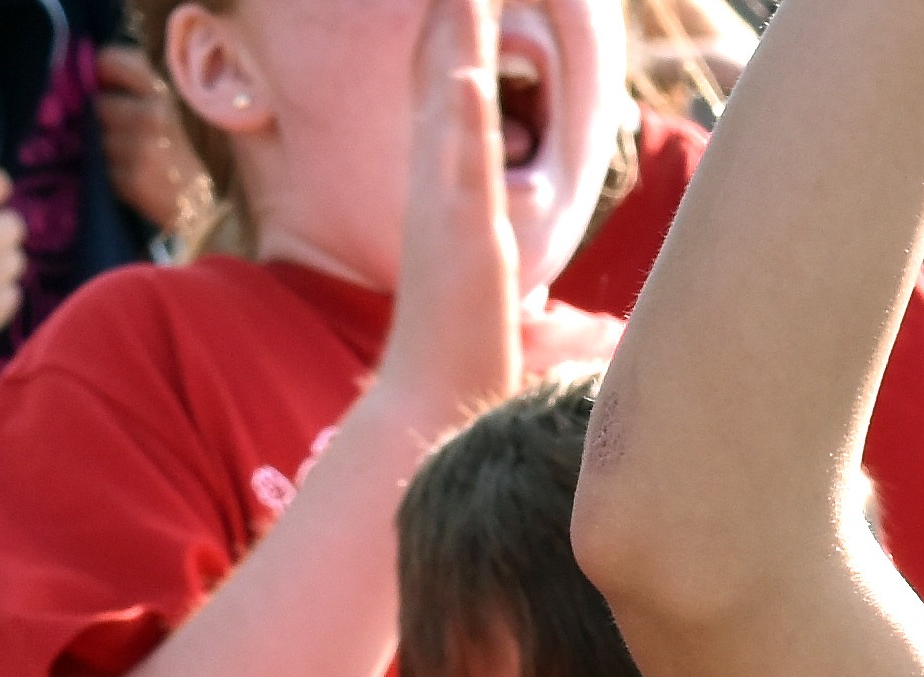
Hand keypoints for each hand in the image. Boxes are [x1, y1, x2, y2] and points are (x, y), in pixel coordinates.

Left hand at [96, 47, 210, 233]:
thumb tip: (101, 79)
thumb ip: (146, 85)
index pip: (108, 61)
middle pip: (100, 105)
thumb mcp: (182, 108)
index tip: (112, 88)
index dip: (105, 76)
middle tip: (133, 133)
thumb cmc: (197, 153)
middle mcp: (154, 113)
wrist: (215, 206)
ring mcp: (143, 147)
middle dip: (109, 119)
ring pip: (98, 139)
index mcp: (167, 87)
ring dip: (111, 150)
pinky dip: (117, 176)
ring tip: (141, 158)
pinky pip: (105, 169)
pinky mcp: (134, 178)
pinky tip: (142, 178)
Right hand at [370, 0, 531, 424]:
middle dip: (443, 18)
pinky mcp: (466, 239)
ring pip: (449, 110)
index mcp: (441, 179)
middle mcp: (434, 181)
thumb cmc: (464, 325)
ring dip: (451, 46)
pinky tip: (466, 78)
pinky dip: (463, 121)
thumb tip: (488, 186)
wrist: (438, 392)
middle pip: (435, 79)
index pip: (439, 89)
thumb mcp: (477, 245)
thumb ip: (477, 204)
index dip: (444, 32)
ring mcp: (445, 206)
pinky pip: (464, 171)